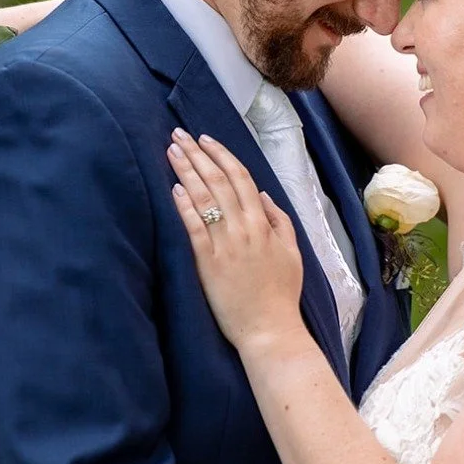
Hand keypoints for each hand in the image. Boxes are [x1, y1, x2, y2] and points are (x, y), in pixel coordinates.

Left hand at [168, 129, 304, 348]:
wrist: (270, 330)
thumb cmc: (281, 295)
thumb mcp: (292, 253)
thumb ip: (280, 221)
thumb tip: (261, 195)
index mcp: (264, 224)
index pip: (240, 178)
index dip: (221, 155)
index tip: (205, 139)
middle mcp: (244, 229)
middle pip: (218, 181)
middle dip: (197, 154)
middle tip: (179, 134)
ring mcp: (226, 245)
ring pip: (204, 198)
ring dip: (186, 171)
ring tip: (171, 151)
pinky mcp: (208, 264)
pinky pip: (194, 228)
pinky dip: (184, 206)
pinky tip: (173, 188)